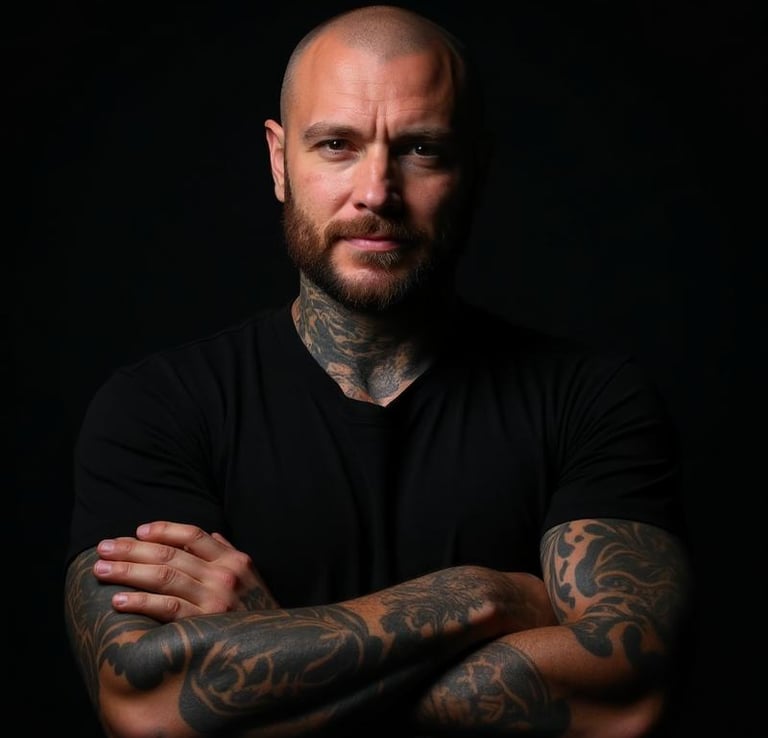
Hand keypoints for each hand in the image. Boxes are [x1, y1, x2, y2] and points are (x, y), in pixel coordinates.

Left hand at [93, 521, 278, 620]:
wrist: (276, 651)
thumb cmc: (257, 614)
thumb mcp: (251, 579)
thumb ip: (229, 555)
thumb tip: (212, 536)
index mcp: (234, 561)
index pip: (193, 535)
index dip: (163, 530)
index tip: (138, 531)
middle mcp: (224, 575)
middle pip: (170, 554)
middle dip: (132, 549)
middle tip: (104, 548)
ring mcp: (214, 600)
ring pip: (163, 577)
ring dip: (127, 571)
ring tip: (102, 569)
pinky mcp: (203, 624)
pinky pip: (165, 609)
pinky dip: (139, 602)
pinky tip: (118, 600)